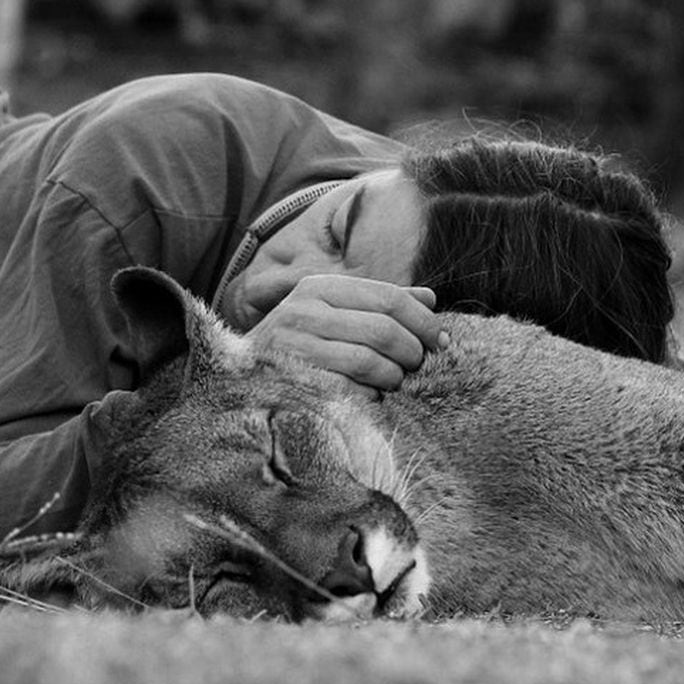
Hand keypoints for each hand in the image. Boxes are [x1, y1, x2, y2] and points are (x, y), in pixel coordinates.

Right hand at [244, 274, 445, 390]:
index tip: (442, 341)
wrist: (241, 379)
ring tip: (393, 381)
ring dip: (393, 377)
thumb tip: (430, 298)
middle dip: (412, 352)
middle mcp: (303, 310)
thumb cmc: (300, 343)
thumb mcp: (335, 312)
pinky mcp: (292, 380)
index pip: (389, 297)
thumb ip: (380, 303)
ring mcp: (294, 346)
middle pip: (384, 329)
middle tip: (417, 365)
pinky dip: (369, 397)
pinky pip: (349, 391)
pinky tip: (369, 396)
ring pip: (370, 361)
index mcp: (320, 287)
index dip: (424, 320)